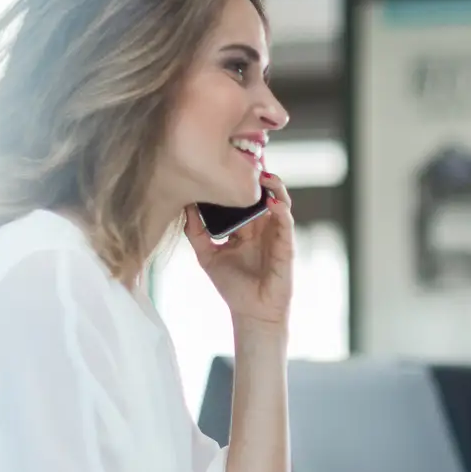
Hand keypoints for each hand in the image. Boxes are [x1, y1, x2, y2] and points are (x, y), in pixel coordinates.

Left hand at [185, 172, 294, 327]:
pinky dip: (281, 210)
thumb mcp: (207, 255)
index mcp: (246, 227)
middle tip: (249, 158)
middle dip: (259, 175)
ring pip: (280, 202)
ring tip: (264, 175)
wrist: (251, 313)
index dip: (240, 180)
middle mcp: (262, 227)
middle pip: (263, 193)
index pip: (243, 197)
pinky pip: (285, 224)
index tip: (230, 160)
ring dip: (274, 187)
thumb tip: (184, 207)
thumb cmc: (233, 287)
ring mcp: (276, 235)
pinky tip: (272, 202)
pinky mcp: (286, 247)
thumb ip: (196, 232)